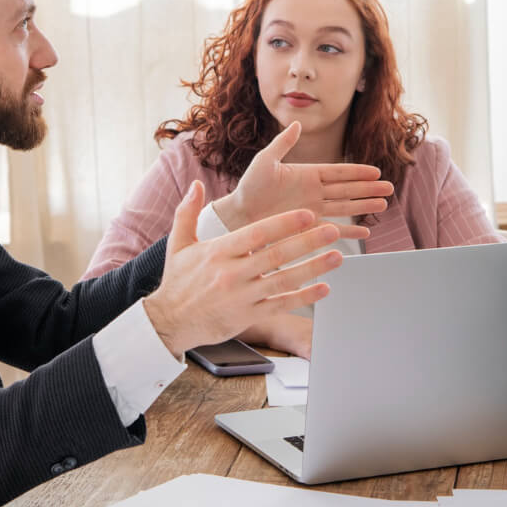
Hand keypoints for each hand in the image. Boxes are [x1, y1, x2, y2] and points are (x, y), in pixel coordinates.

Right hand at [143, 181, 345, 357]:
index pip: (258, 234)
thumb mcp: (178, 244)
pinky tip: (324, 288)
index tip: (307, 214)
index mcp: (219, 252)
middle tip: (333, 230)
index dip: (284, 223)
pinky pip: (281, 304)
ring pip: (285, 280)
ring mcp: (243, 296)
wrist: (169, 322)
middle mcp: (232, 273)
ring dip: (314, 268)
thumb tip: (196, 184)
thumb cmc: (177, 281)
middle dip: (308, 241)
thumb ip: (188, 213)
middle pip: (278, 255)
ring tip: (337, 256)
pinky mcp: (248, 316)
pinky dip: (304, 297)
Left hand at [214, 122, 393, 239]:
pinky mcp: (308, 227)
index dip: (358, 172)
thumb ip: (283, 143)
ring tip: (383, 205)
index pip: (339, 172)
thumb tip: (296, 123)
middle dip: (369, 189)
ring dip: (364, 207)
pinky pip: (333, 228)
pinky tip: (364, 233)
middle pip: (348, 190)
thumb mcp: (265, 160)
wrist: (237, 215)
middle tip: (389, 189)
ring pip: (345, 207)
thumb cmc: (248, 187)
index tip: (376, 172)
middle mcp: (313, 192)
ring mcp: (313, 210)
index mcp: (307, 174)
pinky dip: (348, 232)